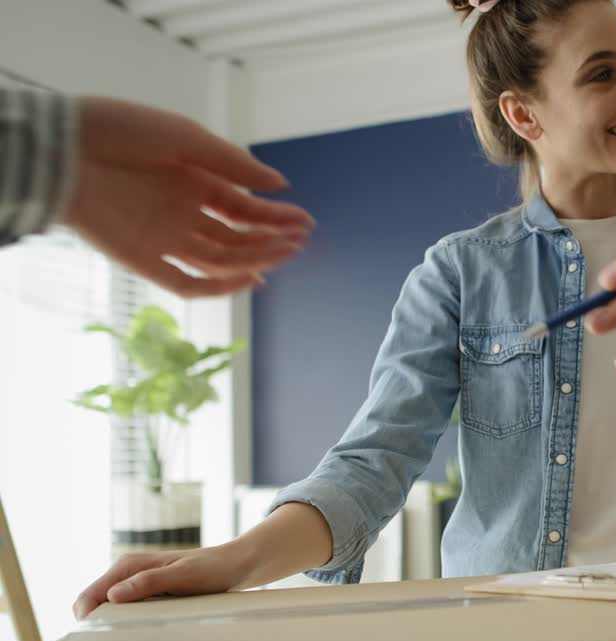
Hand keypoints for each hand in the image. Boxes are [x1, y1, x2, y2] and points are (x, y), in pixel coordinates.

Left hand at [63, 97, 314, 297]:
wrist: (63, 147)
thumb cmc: (120, 131)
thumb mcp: (185, 138)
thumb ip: (233, 165)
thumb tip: (279, 185)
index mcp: (194, 183)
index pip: (244, 209)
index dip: (276, 217)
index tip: (305, 223)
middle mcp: (183, 214)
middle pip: (237, 238)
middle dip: (272, 240)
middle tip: (301, 242)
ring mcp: (165, 239)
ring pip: (221, 260)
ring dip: (256, 259)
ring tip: (285, 253)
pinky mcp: (143, 260)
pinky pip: (187, 283)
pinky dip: (219, 287)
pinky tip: (249, 280)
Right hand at [72, 543, 255, 620]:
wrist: (234, 565)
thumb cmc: (211, 568)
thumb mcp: (183, 575)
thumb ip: (149, 582)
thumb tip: (112, 596)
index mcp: (128, 565)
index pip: (90, 595)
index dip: (86, 618)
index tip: (96, 638)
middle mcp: (127, 572)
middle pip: (94, 604)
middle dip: (97, 623)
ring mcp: (135, 583)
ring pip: (108, 609)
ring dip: (112, 624)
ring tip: (127, 639)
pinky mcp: (145, 592)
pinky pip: (125, 611)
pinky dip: (127, 622)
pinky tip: (140, 632)